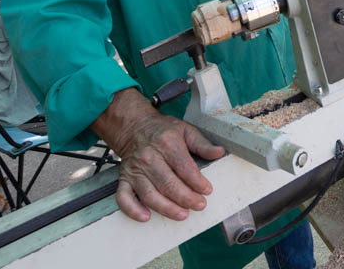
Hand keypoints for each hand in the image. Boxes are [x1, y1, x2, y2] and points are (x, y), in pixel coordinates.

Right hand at [94, 90, 224, 221]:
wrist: (134, 127)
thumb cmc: (163, 131)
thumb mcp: (186, 130)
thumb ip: (203, 144)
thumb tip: (220, 152)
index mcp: (167, 143)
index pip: (184, 167)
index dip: (197, 182)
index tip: (207, 190)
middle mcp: (149, 157)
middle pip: (168, 184)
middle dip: (186, 198)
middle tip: (200, 205)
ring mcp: (135, 170)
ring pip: (150, 194)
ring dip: (166, 208)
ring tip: (182, 214)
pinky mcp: (124, 179)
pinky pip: (124, 198)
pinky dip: (133, 210)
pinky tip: (146, 217)